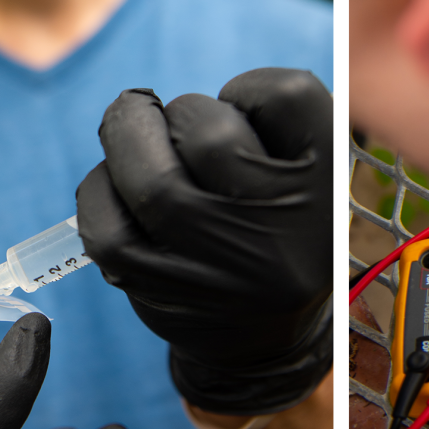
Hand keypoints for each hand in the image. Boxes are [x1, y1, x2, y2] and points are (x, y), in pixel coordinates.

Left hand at [76, 68, 338, 415]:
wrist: (265, 339)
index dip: (250, 89)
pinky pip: (106, 224)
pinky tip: (115, 185)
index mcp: (329, 189)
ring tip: (132, 133)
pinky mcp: (163, 291)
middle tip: (175, 125)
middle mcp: (284, 234)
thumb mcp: (306, 176)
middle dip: (179, 113)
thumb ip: (266, 121)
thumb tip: (150, 104)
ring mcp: (219, 269)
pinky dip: (99, 189)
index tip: (242, 111)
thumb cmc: (279, 228)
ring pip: (151, 180)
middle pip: (209, 132)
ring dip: (127, 138)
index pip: (288, 95)